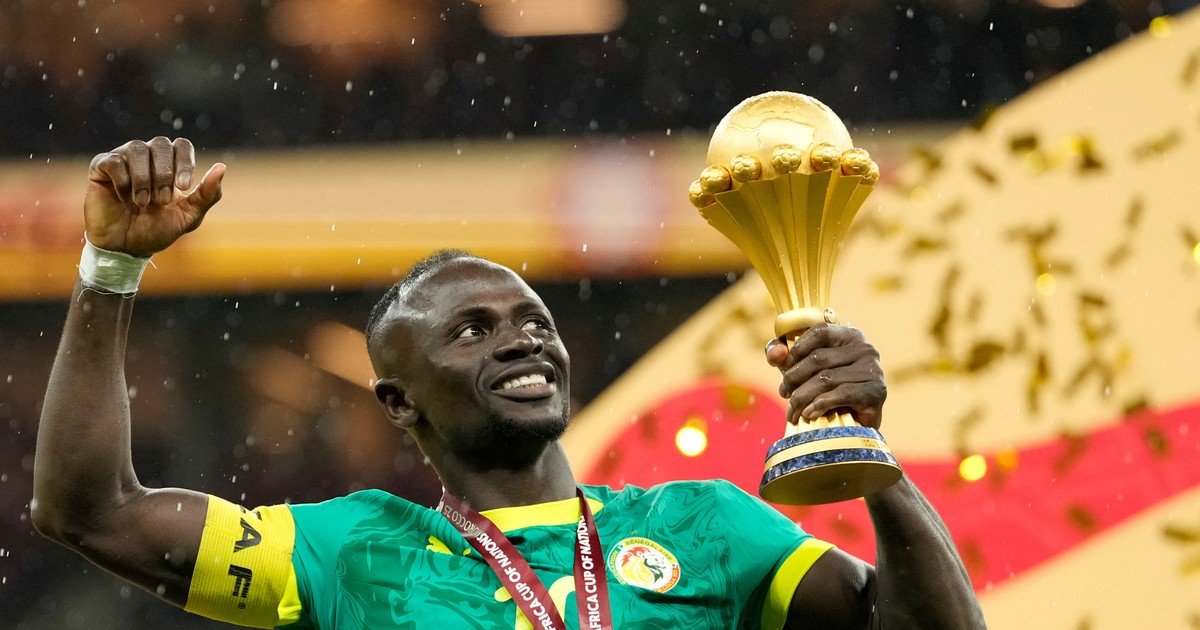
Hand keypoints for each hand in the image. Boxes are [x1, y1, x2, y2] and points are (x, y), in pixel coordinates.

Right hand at [84, 137, 224, 257]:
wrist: (125, 248)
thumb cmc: (156, 230)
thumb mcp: (188, 216)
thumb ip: (207, 194)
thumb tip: (222, 167)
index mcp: (170, 164)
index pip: (182, 145)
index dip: (184, 163)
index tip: (183, 187)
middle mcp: (147, 156)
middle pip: (161, 143)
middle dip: (165, 174)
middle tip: (162, 201)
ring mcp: (123, 159)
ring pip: (136, 148)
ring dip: (143, 179)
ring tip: (143, 203)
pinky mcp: (101, 167)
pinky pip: (113, 160)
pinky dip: (122, 181)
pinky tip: (123, 198)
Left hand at [764, 324, 886, 428]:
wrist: (857, 426)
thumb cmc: (829, 392)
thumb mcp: (803, 369)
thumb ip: (783, 355)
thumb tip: (775, 355)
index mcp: (849, 335)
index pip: (819, 332)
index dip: (796, 350)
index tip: (783, 368)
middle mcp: (865, 348)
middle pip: (819, 358)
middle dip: (794, 377)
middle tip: (783, 393)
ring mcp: (873, 369)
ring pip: (826, 379)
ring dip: (802, 397)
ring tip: (792, 410)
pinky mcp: (876, 392)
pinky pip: (841, 394)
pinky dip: (819, 405)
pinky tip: (808, 413)